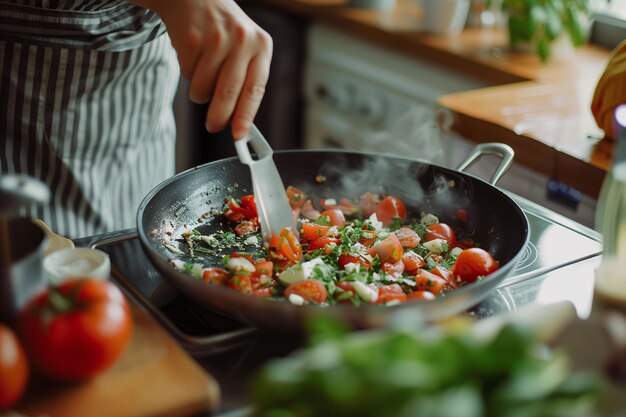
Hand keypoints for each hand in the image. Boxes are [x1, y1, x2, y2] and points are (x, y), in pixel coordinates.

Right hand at [131, 0, 272, 138]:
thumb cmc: (224, 31)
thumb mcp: (246, 47)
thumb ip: (246, 79)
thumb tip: (239, 121)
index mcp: (262, 46)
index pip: (256, 89)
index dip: (246, 116)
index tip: (239, 135)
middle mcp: (243, 40)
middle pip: (229, 93)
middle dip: (219, 117)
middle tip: (213, 127)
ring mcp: (217, 38)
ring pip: (204, 87)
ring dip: (199, 92)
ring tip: (202, 75)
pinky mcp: (193, 38)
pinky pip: (187, 74)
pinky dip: (188, 73)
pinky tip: (193, 56)